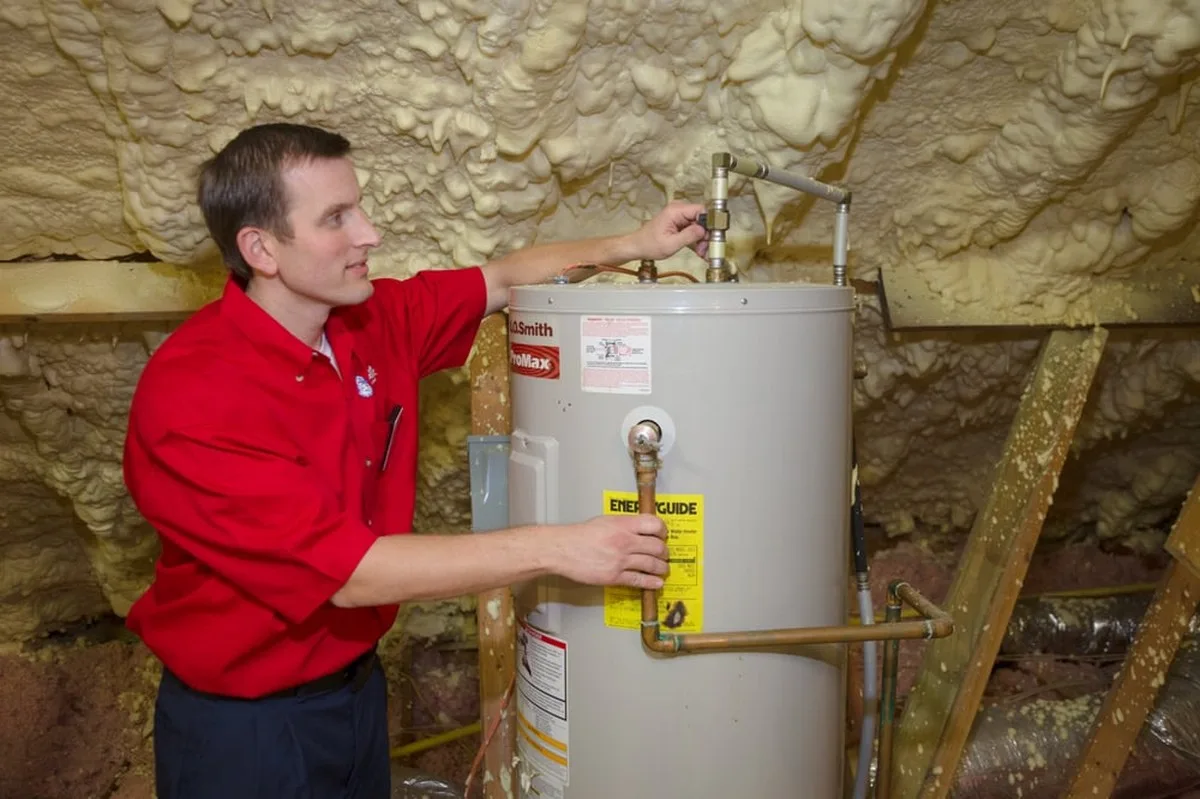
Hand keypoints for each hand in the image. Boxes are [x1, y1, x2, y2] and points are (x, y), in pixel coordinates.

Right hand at [554, 514, 668, 588]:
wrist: (563, 549)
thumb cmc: (580, 535)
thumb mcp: (606, 521)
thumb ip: (625, 524)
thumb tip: (641, 529)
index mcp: (623, 524)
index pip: (654, 525)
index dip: (663, 531)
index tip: (664, 535)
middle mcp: (625, 541)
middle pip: (657, 547)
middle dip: (664, 552)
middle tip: (665, 554)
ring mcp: (621, 560)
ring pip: (652, 564)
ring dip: (661, 568)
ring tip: (663, 569)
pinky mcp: (615, 576)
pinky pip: (639, 580)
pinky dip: (651, 582)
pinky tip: (656, 583)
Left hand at [625, 202, 707, 261]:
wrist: (637, 247)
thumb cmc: (649, 245)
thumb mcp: (671, 244)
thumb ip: (689, 236)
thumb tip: (704, 230)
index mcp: (676, 211)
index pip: (701, 210)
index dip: (709, 223)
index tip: (712, 237)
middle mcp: (678, 210)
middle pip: (701, 219)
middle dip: (705, 235)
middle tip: (705, 250)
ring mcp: (679, 217)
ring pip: (698, 226)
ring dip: (701, 240)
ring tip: (702, 253)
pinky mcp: (679, 224)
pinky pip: (692, 230)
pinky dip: (696, 240)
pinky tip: (699, 251)